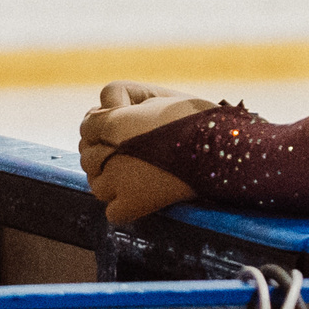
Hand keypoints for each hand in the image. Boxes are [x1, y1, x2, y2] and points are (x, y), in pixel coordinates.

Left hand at [79, 81, 211, 224]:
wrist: (222, 147)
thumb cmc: (196, 118)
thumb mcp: (157, 97)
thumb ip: (124, 102)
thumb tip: (102, 114)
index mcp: (114, 121)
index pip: (87, 123)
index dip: (102, 123)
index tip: (122, 127)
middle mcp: (111, 151)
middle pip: (87, 155)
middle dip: (102, 150)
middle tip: (130, 150)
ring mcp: (120, 181)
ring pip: (96, 183)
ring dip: (108, 178)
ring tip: (132, 171)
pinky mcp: (136, 205)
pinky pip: (113, 212)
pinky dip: (121, 205)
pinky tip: (136, 194)